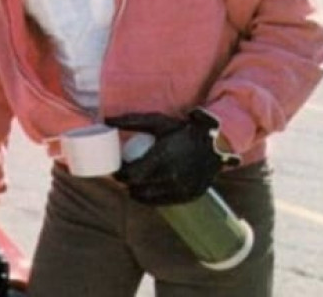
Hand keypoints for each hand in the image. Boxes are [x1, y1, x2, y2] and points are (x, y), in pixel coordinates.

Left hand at [106, 109, 237, 205]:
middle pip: (138, 187)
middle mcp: (172, 176)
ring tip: (132, 185)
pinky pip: (164, 202)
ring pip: (150, 197)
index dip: (120, 174)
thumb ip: (132, 121)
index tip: (116, 169)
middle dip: (127, 183)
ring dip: (137, 193)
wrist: (215, 143)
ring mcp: (182, 188)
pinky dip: (153, 198)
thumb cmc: (182, 130)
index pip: (131, 175)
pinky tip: (147, 193)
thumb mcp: (158, 122)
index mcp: (162, 158)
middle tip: (123, 176)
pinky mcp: (190, 195)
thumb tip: (106, 120)